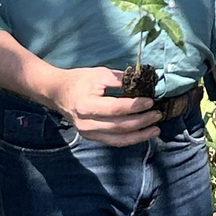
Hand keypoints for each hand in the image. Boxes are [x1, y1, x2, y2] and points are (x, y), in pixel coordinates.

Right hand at [42, 65, 158, 145]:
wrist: (57, 93)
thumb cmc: (79, 80)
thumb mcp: (99, 73)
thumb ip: (120, 80)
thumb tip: (143, 83)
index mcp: (86, 105)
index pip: (115, 109)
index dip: (135, 106)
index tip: (150, 101)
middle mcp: (86, 123)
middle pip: (119, 126)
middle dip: (142, 122)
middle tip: (158, 114)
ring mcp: (88, 133)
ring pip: (118, 139)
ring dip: (140, 135)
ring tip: (155, 129)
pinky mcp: (91, 138)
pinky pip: (114, 142)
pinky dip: (130, 139)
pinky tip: (142, 134)